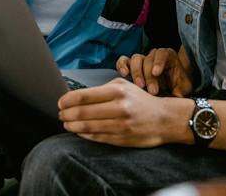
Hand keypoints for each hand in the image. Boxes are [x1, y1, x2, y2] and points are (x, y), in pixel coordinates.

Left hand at [56, 79, 192, 147]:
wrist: (165, 119)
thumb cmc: (141, 101)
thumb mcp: (124, 86)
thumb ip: (102, 90)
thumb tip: (77, 96)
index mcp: (118, 91)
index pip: (83, 95)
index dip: (67, 100)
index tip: (60, 103)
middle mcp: (119, 107)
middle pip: (82, 112)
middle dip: (66, 115)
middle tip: (61, 115)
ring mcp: (121, 125)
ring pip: (87, 127)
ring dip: (72, 126)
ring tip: (67, 124)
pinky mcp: (122, 139)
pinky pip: (97, 138)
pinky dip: (84, 135)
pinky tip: (79, 132)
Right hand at [115, 48, 194, 96]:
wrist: (171, 87)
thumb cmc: (178, 86)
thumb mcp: (183, 88)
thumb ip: (180, 91)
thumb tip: (177, 101)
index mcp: (168, 56)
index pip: (162, 54)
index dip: (158, 62)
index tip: (156, 73)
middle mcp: (154, 56)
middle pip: (148, 59)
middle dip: (148, 75)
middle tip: (151, 91)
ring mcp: (142, 60)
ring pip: (135, 59)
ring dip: (136, 73)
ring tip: (139, 86)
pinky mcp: (131, 66)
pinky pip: (124, 61)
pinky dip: (122, 66)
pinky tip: (123, 75)